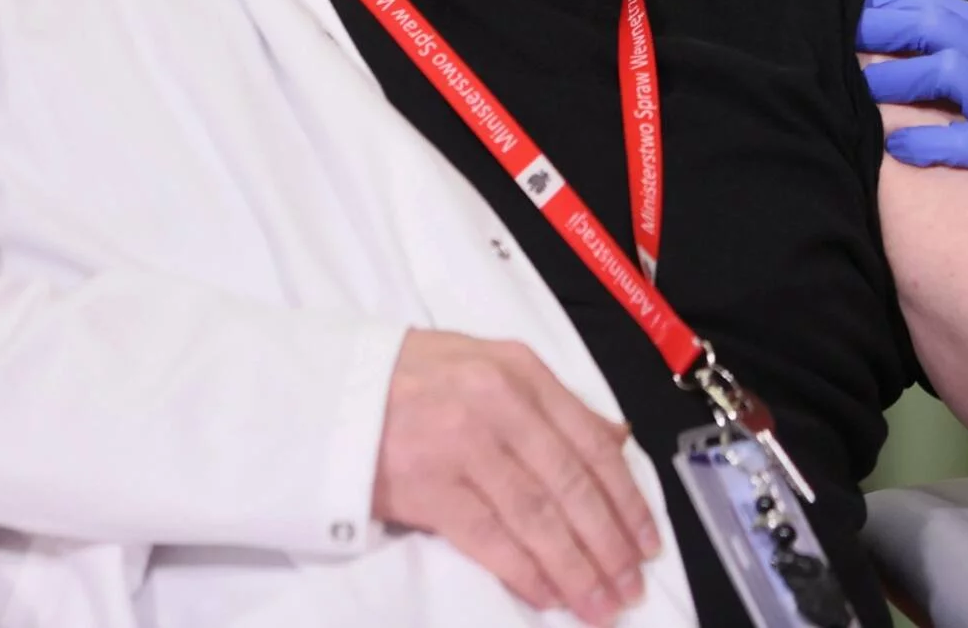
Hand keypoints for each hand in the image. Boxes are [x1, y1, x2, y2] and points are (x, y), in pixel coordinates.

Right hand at [372, 330, 660, 624]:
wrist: (320, 393)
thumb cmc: (407, 381)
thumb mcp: (486, 365)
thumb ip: (550, 402)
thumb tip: (615, 440)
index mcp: (522, 372)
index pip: (592, 442)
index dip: (626, 498)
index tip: (647, 540)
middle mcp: (501, 404)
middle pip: (572, 484)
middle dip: (608, 543)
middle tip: (631, 586)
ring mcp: (464, 444)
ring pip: (539, 516)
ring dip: (575, 567)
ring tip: (600, 602)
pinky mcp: (427, 485)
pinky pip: (490, 536)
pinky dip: (525, 569)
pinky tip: (548, 594)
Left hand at [859, 0, 967, 251]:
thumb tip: (925, 54)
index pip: (939, 5)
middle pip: (932, 24)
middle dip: (878, 23)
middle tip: (833, 24)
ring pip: (941, 70)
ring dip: (892, 78)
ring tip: (858, 89)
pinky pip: (958, 141)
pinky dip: (922, 143)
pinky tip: (895, 150)